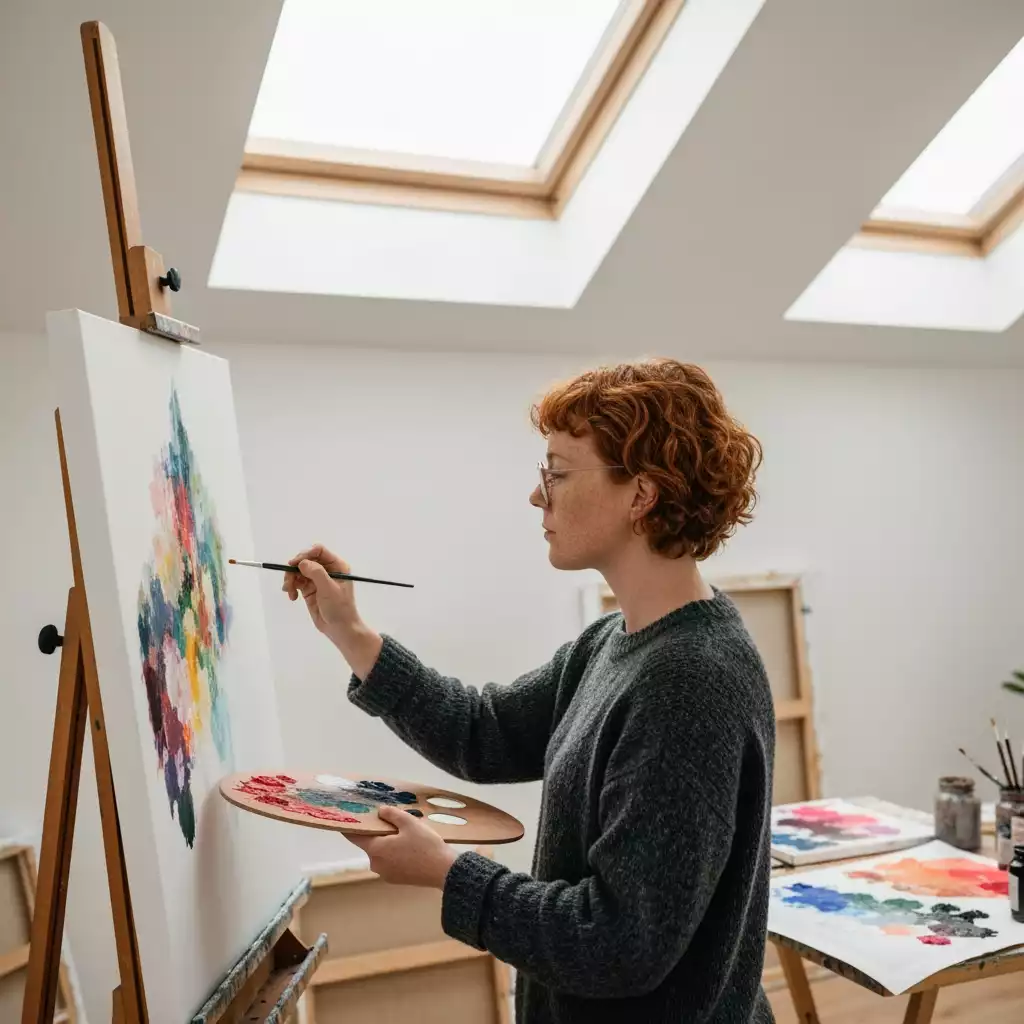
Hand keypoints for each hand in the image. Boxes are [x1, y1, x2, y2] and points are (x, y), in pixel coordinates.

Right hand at [283, 544, 382, 676]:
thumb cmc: (339, 608)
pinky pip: (296, 582)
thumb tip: (302, 562)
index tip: (295, 563)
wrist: (339, 629)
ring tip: (289, 591)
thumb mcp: (329, 589)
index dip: (306, 554)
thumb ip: (316, 573)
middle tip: (288, 580)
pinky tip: (292, 597)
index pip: (319, 551)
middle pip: (306, 559)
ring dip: (290, 579)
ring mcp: (317, 580)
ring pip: (298, 571)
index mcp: (337, 566)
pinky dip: (291, 587)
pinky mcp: (309, 589)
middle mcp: (327, 570)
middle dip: (295, 568)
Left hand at [346, 806, 459, 888]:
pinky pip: (390, 862)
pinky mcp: (395, 879)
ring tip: (405, 834)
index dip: (350, 826)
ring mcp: (385, 874)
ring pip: (381, 853)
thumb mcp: (409, 823)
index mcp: (376, 849)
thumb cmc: (425, 845)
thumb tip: (379, 811)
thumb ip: (391, 814)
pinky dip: (394, 854)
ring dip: (388, 844)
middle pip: (371, 844)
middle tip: (391, 821)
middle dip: (378, 833)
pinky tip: (409, 848)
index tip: (347, 818)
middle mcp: (376, 864)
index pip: (355, 837)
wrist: (443, 871)